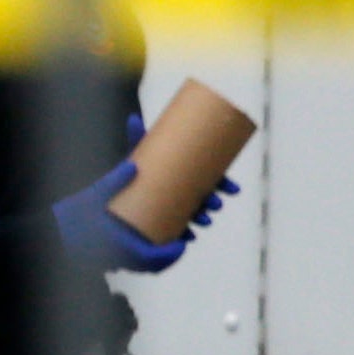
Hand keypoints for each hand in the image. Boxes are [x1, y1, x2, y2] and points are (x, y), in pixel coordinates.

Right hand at [52, 163, 186, 272]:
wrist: (40, 237)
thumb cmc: (65, 219)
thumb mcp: (90, 196)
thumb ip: (113, 181)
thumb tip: (135, 165)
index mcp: (119, 247)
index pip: (154, 258)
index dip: (172, 254)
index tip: (183, 244)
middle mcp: (115, 259)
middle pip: (149, 267)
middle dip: (165, 258)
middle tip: (178, 244)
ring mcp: (106, 262)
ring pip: (137, 267)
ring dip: (151, 259)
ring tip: (160, 244)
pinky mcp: (97, 260)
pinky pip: (124, 264)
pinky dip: (136, 259)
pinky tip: (135, 245)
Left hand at [118, 113, 242, 229]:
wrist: (120, 184)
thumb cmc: (136, 164)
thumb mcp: (138, 151)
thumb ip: (137, 137)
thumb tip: (132, 117)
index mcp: (187, 172)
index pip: (213, 178)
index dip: (225, 184)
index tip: (233, 190)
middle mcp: (185, 190)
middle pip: (207, 196)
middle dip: (214, 201)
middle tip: (216, 204)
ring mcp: (178, 206)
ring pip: (196, 214)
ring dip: (203, 217)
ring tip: (203, 220)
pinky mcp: (167, 219)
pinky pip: (179, 229)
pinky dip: (185, 233)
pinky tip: (188, 237)